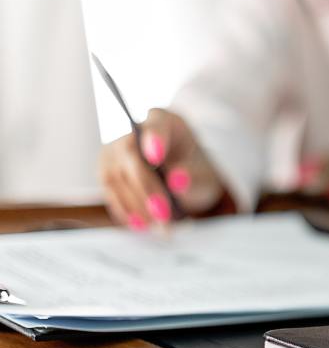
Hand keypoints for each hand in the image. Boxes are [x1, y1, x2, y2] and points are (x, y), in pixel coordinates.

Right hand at [98, 109, 227, 228]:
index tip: (156, 156)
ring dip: (137, 205)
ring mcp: (114, 151)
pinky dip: (126, 211)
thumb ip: (194, 177)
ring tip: (160, 226)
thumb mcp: (204, 175)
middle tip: (165, 215)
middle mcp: (133, 132)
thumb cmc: (194, 171)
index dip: (154, 139)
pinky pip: (110, 192)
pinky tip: (143, 224)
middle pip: (131, 156)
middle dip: (147, 188)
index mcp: (164, 121)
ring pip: (116, 177)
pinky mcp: (106, 172)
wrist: (181, 178)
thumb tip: (178, 181)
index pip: (155, 126)